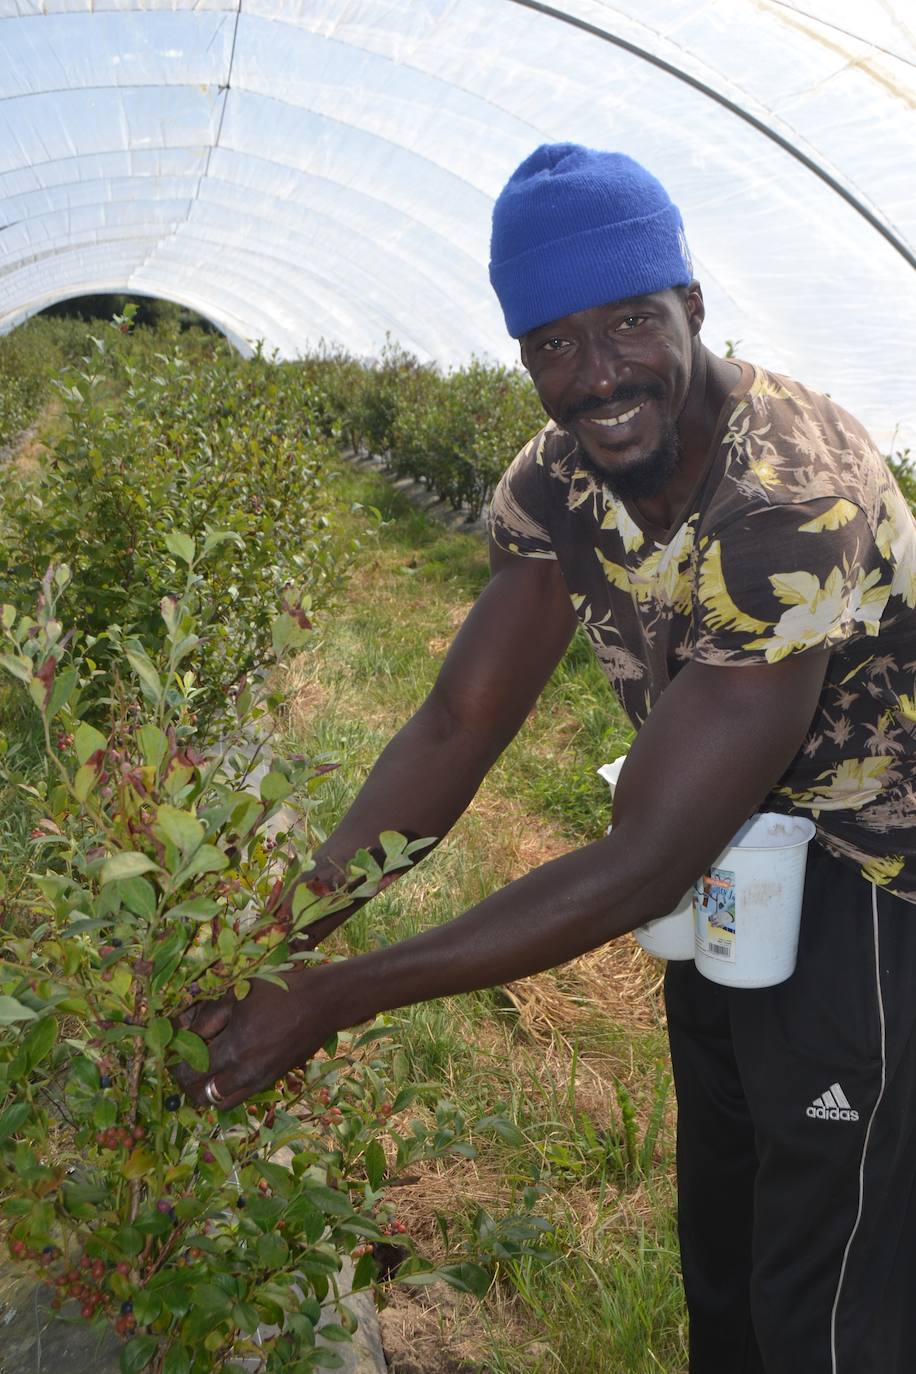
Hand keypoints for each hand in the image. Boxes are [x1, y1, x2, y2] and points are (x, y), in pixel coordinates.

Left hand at [172, 967, 333, 1111]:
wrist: (322, 1004)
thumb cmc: (278, 992)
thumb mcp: (237, 995)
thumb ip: (207, 1018)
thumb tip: (182, 1033)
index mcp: (233, 1049)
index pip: (189, 1073)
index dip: (174, 1065)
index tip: (171, 1052)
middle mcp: (245, 1073)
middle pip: (201, 1094)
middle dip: (187, 1081)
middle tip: (184, 1062)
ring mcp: (260, 1081)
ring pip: (220, 1102)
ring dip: (208, 1089)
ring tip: (206, 1067)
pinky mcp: (272, 1081)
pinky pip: (241, 1096)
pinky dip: (228, 1088)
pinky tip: (230, 1064)